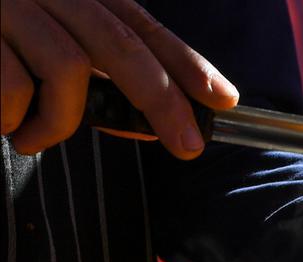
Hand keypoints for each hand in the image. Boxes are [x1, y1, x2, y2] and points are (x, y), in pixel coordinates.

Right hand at [0, 0, 237, 157]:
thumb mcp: (33, 37)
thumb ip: (82, 68)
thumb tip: (142, 123)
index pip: (136, 22)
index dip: (184, 61)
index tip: (222, 98)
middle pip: (118, 44)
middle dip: (162, 101)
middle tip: (188, 147)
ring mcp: (3, 4)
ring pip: (68, 68)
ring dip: (61, 121)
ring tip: (32, 139)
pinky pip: (11, 85)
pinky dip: (13, 116)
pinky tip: (2, 125)